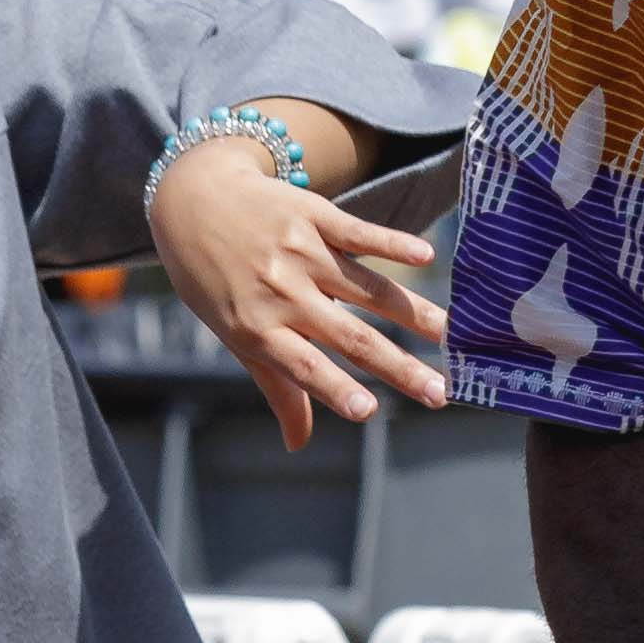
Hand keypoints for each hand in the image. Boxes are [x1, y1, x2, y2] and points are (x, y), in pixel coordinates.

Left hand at [149, 126, 448, 448]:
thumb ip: (277, 384)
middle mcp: (281, 292)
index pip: (305, 367)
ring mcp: (299, 253)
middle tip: (440, 392)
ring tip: (450, 334)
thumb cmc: (212, 278)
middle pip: (350, 336)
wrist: (192, 198)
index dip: (336, 389)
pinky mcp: (313, 216)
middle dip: (398, 366)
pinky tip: (426, 257)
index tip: (371, 412)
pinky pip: (359, 233)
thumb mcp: (234, 333)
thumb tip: (297, 444)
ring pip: (367, 288)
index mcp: (257, 328)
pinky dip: (392, 243)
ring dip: (413, 312)